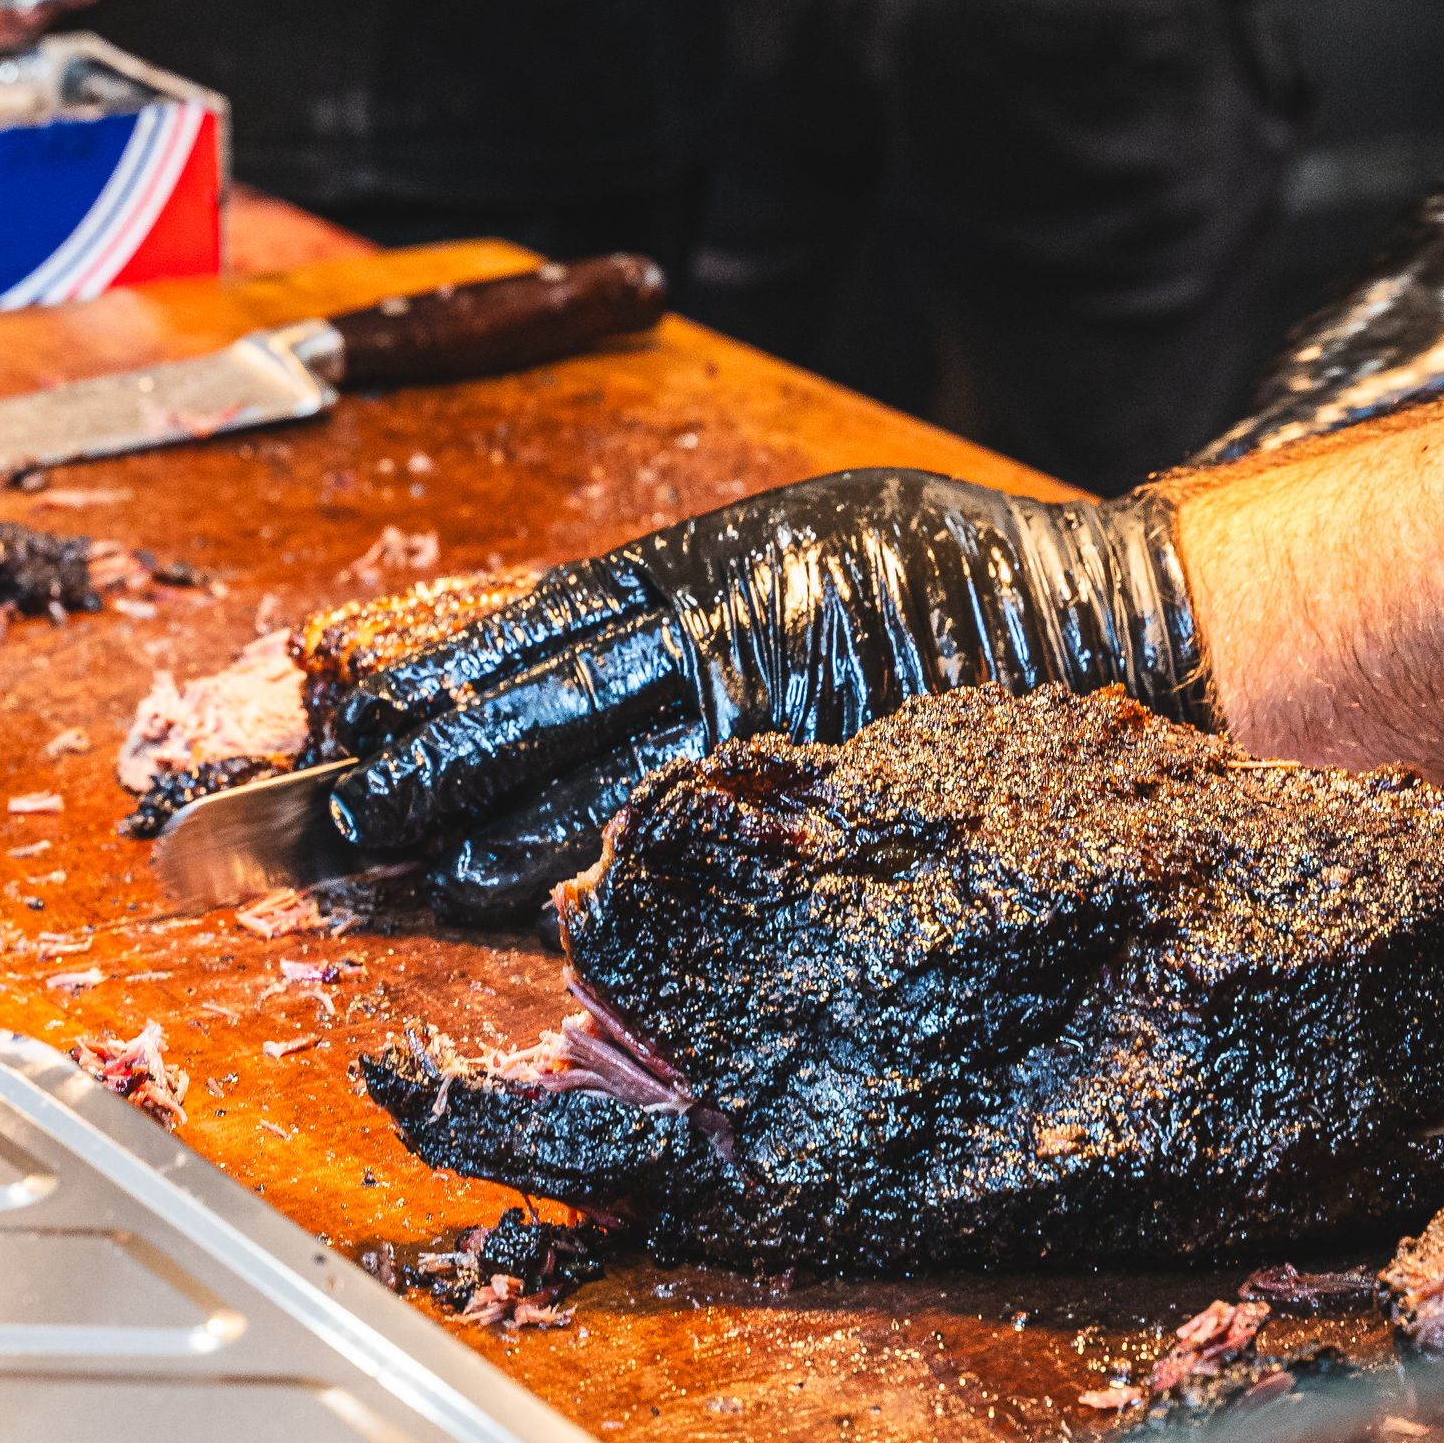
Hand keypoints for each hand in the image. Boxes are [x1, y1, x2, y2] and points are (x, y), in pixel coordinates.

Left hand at [327, 468, 1205, 918]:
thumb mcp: (794, 534)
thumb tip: (545, 646)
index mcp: (708, 572)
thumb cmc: (941, 571)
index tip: (359, 711)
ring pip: (598, 798)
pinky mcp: (821, 799)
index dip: (439, 678)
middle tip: (348, 815)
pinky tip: (547, 908)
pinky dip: (609, 879)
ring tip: (416, 869)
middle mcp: (727, 651)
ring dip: (496, 839)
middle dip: (434, 771)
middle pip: (541, 719)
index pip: (536, 632)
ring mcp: (774, 735)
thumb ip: (675, 591)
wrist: (1096, 621)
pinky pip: (696, 850)